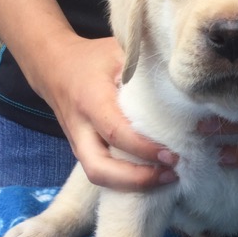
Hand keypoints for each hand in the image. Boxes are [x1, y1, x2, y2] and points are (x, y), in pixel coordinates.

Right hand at [39, 37, 177, 191]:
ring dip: (132, 184)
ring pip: (98, 176)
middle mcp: (81, 128)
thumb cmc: (93, 58)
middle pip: (99, 168)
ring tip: (168, 177)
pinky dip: (125, 179)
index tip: (172, 153)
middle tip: (173, 172)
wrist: (54, 67)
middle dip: (136, 178)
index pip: (116, 132)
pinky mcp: (83, 149)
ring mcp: (78, 143)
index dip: (144, 148)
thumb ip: (144, 68)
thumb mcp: (118, 52)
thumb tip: (183, 83)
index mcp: (91, 100)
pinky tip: (153, 175)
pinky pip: (100, 172)